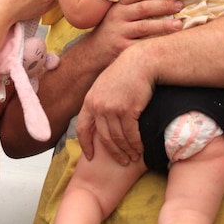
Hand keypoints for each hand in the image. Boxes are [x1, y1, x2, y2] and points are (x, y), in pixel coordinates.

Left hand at [74, 0, 182, 163]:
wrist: (141, 62)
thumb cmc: (126, 73)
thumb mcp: (105, 86)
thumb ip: (99, 102)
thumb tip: (98, 120)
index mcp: (89, 100)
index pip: (82, 128)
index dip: (85, 145)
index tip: (91, 156)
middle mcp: (98, 106)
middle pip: (103, 138)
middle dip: (113, 152)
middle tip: (121, 161)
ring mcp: (112, 108)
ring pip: (118, 138)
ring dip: (126, 150)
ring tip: (132, 157)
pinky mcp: (127, 110)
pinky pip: (131, 134)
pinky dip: (136, 144)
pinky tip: (140, 148)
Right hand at [86, 0, 183, 61]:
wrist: (94, 52)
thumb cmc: (112, 29)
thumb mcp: (117, 12)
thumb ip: (133, 3)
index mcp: (118, 5)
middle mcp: (118, 17)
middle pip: (143, 8)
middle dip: (163, 5)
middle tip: (180, 4)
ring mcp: (120, 33)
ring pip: (144, 27)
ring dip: (163, 24)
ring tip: (179, 24)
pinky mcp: (122, 49)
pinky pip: (141, 45)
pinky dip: (155, 43)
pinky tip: (168, 42)